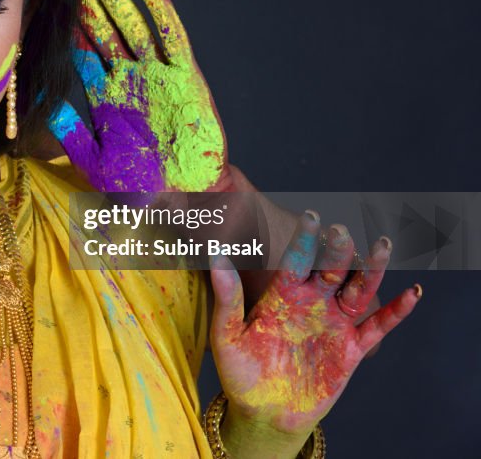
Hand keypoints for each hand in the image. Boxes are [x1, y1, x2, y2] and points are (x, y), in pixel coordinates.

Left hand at [47, 0, 226, 192]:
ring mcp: (158, 75)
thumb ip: (68, 130)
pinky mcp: (185, 77)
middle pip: (105, 33)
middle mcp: (130, 80)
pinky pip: (173, 39)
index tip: (52, 5)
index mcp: (107, 97)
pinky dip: (161, 13)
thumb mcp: (94, 158)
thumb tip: (39, 104)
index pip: (84, 56)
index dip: (70, 31)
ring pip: (133, 27)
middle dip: (90, 5)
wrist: (182, 197)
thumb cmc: (140, 183)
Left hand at [209, 211, 420, 441]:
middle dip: (338, 250)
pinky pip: (377, 326)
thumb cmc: (240, 372)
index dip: (305, 240)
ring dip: (372, 269)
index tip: (312, 217)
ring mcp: (334, 323)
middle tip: (341, 231)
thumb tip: (216, 258)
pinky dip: (397, 311)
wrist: (263, 411)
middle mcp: (312, 302)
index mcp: (282, 295)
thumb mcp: (227, 336)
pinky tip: (413, 293)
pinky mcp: (352, 348)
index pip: (296, 260)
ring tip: (383, 245)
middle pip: (331, 269)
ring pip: (358, 289)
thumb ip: (228, 299)